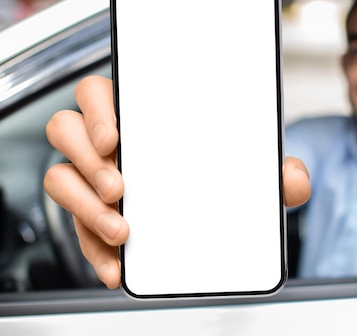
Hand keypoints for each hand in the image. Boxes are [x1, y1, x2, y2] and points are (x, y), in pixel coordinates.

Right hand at [44, 75, 310, 288]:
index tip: (116, 136)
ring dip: (84, 204)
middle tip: (121, 186)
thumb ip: (274, 173)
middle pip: (66, 128)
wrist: (207, 217)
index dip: (97, 109)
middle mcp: (107, 142)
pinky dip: (92, 249)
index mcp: (138, 116)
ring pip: (60, 176)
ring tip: (122, 227)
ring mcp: (93, 177)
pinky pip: (74, 227)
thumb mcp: (247, 172)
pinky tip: (117, 265)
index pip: (98, 92)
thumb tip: (295, 177)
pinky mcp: (90, 215)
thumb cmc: (215, 175)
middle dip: (87, 159)